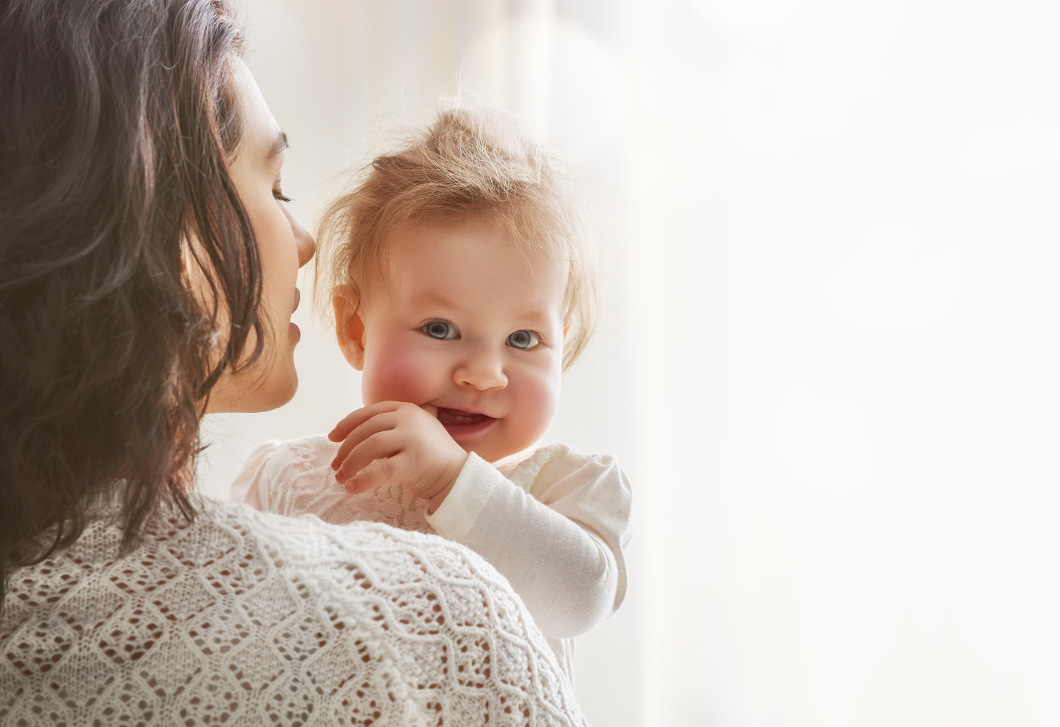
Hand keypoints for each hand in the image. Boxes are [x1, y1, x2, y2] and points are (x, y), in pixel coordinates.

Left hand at [328, 401, 467, 509]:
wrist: (457, 476)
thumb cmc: (429, 456)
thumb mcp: (411, 432)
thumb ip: (389, 427)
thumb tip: (350, 435)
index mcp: (405, 409)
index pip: (367, 413)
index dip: (346, 425)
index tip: (332, 438)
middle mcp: (408, 419)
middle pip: (365, 430)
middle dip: (345, 450)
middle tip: (336, 467)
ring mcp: (412, 438)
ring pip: (369, 447)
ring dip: (350, 463)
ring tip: (342, 478)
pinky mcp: (414, 461)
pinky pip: (381, 470)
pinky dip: (363, 479)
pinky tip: (352, 487)